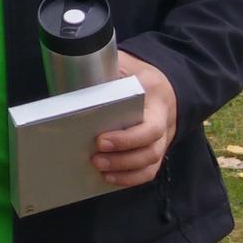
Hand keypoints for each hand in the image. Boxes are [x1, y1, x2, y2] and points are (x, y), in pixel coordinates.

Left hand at [93, 53, 177, 187]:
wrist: (163, 84)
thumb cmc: (137, 74)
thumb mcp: (125, 64)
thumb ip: (108, 69)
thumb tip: (78, 74)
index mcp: (156, 100)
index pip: (150, 127)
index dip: (127, 139)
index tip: (100, 140)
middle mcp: (164, 121)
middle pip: (151, 149)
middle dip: (122, 157)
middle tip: (94, 158)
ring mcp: (163, 138)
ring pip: (151, 162)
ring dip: (124, 170)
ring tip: (99, 168)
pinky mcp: (156, 149)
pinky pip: (149, 170)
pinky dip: (130, 178)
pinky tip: (109, 178)